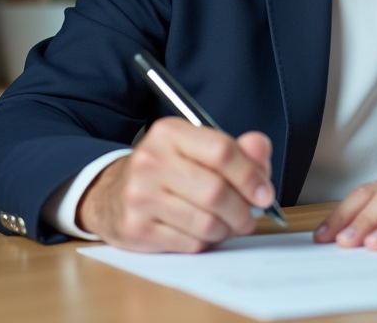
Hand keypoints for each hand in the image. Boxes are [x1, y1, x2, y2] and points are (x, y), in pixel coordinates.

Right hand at [77, 116, 273, 252]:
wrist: (112, 194)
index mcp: (169, 133)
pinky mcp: (137, 229)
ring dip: (226, 229)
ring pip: (206, 222)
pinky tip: (201, 232)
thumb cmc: (167, 171)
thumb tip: (261, 150)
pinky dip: (206, 241)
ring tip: (226, 224)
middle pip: (216, 192)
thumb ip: (238, 149)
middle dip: (243, 210)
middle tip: (249, 216)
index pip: (221, 151)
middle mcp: (150, 161)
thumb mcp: (198, 149)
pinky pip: (191, 243)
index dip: (250, 175)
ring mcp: (140, 196)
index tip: (264, 193)